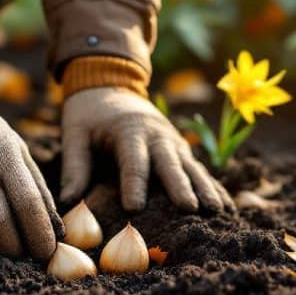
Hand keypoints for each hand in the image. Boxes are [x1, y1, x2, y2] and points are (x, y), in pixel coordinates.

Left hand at [60, 87, 234, 212]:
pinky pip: (199, 169)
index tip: (134, 208)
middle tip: (190, 209)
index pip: (132, 159)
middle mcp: (156, 134)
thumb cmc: (89, 114)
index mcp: (128, 130)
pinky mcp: (180, 148)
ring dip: (205, 188)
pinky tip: (226, 206)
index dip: (133, 183)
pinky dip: (213, 186)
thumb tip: (68, 201)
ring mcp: (172, 140)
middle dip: (180, 186)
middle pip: (170, 162)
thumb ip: (74, 166)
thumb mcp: (75, 133)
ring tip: (218, 211)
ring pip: (192, 166)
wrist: (110, 83)